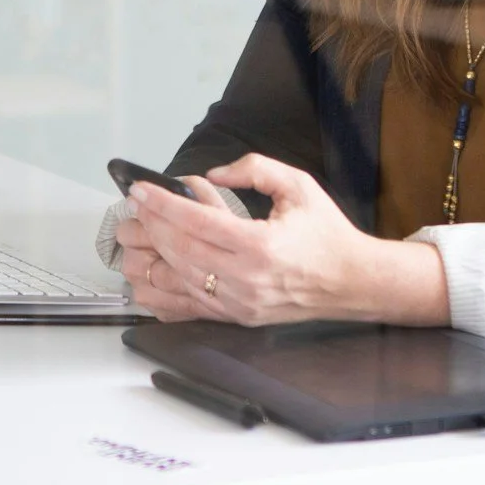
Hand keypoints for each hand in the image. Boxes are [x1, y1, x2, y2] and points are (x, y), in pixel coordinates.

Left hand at [117, 154, 446, 325]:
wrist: (352, 281)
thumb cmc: (326, 234)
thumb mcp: (298, 186)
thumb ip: (254, 168)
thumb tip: (214, 174)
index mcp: (260, 245)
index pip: (196, 222)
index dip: (162, 204)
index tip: (141, 191)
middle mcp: (246, 278)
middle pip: (180, 251)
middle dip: (149, 226)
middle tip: (132, 207)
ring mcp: (239, 303)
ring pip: (178, 279)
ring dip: (150, 256)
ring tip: (135, 234)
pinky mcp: (237, 316)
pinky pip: (188, 306)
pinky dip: (162, 289)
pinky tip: (146, 271)